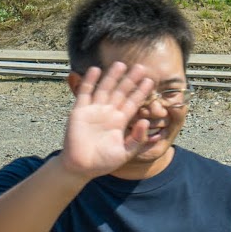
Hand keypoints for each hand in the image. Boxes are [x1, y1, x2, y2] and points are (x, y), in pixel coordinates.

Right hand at [59, 62, 155, 178]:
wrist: (81, 167)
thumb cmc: (104, 162)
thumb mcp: (126, 152)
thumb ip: (137, 138)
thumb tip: (145, 121)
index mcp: (120, 121)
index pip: (133, 102)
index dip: (141, 92)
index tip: (151, 80)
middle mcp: (108, 113)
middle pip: (121, 92)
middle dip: (130, 80)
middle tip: (141, 67)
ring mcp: (94, 110)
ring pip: (105, 89)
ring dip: (112, 77)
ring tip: (120, 64)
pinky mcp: (79, 111)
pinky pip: (85, 93)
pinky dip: (90, 81)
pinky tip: (96, 70)